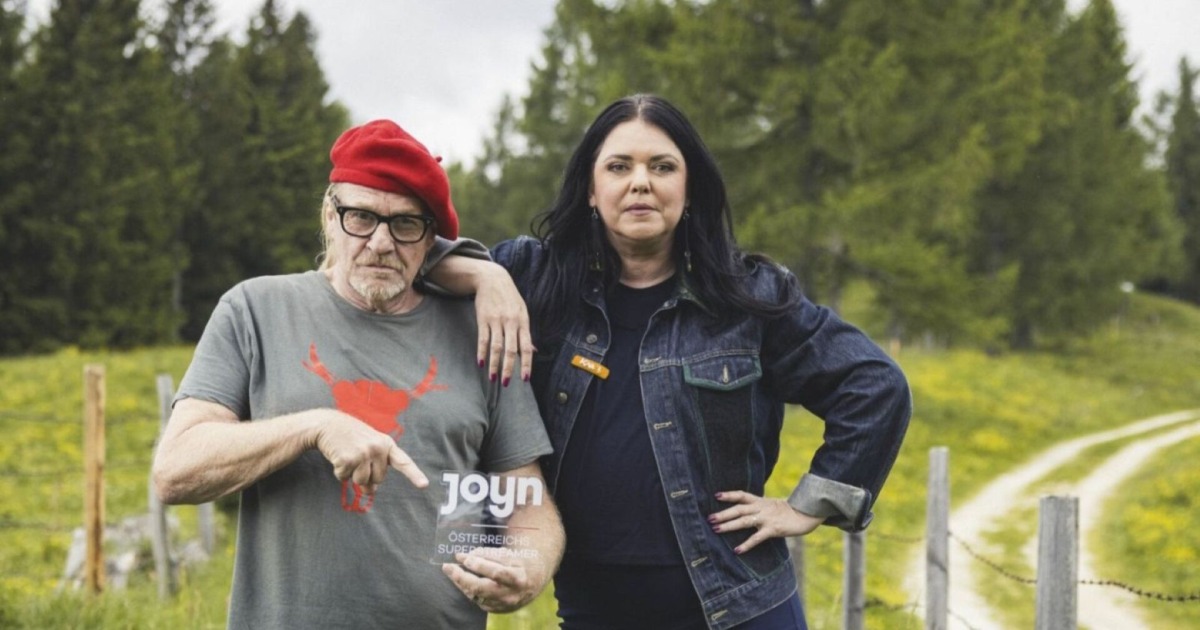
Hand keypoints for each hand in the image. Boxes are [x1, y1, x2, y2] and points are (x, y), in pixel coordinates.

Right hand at [313, 412, 428, 494]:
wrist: (328, 424)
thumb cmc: (350, 436)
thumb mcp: (369, 445)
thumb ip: (376, 465)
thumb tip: (372, 490)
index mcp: (386, 444)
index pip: (403, 461)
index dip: (414, 474)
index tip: (424, 485)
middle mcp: (378, 448)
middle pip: (378, 479)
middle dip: (366, 475)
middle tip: (357, 459)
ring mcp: (363, 453)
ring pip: (362, 481)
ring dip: (351, 475)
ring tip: (347, 456)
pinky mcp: (348, 459)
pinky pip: (345, 478)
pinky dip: (339, 472)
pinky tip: (338, 456)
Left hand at [442, 548, 546, 612]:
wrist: (531, 582)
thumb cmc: (517, 563)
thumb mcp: (509, 555)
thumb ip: (489, 555)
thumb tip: (466, 556)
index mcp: (518, 578)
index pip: (496, 572)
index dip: (479, 565)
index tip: (464, 557)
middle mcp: (510, 595)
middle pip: (482, 588)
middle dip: (462, 577)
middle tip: (448, 566)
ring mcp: (502, 605)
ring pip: (476, 595)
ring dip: (460, 582)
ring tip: (450, 570)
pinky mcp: (495, 610)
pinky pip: (476, 599)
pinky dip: (466, 588)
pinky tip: (459, 580)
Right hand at [472, 263, 533, 385]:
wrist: (492, 278)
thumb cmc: (510, 298)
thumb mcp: (522, 312)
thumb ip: (526, 333)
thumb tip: (534, 351)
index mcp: (523, 322)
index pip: (526, 347)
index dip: (526, 364)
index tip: (524, 378)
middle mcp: (511, 322)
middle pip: (511, 349)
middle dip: (508, 368)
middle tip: (506, 383)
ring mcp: (496, 320)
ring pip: (496, 347)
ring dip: (494, 364)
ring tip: (492, 378)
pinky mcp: (483, 318)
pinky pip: (483, 339)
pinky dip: (482, 352)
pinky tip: (481, 363)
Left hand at [708, 491, 823, 553]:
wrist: (807, 513)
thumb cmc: (789, 511)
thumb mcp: (772, 505)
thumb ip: (760, 507)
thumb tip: (747, 511)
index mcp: (761, 501)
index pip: (742, 495)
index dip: (729, 495)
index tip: (716, 495)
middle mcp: (761, 508)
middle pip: (738, 508)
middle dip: (723, 513)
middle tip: (709, 518)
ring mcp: (767, 518)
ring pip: (744, 521)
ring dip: (729, 525)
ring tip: (716, 529)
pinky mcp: (773, 529)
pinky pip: (757, 537)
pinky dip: (746, 544)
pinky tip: (737, 550)